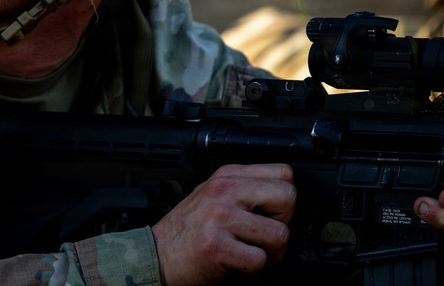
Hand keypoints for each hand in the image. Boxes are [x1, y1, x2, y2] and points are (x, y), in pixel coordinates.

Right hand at [151, 163, 295, 285]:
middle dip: (283, 223)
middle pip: (287, 197)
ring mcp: (220, 217)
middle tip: (264, 235)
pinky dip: (253, 270)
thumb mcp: (212, 195)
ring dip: (271, 253)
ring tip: (251, 252)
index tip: (269, 213)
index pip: (283, 173)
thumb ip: (243, 188)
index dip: (282, 199)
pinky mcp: (217, 245)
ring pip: (280, 234)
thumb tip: (280, 196)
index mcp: (226, 176)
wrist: (156, 255)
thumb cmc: (187, 231)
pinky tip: (237, 263)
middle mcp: (223, 191)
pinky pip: (259, 260)